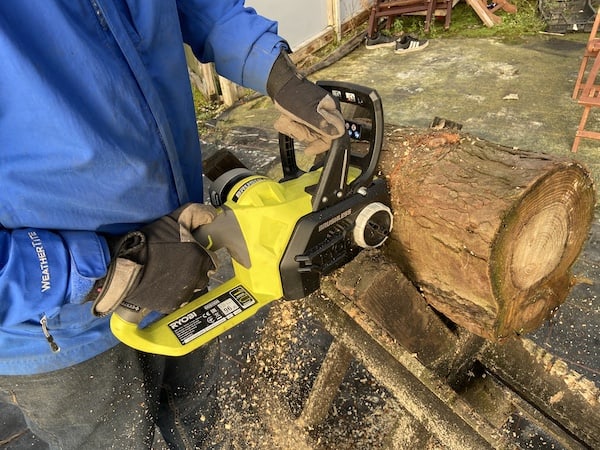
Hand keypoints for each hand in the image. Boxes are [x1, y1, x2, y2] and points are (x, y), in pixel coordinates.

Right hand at [91, 203, 216, 321]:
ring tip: (169, 272)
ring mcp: (185, 293)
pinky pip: (180, 299)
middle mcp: (196, 277)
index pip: (212, 260)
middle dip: (194, 268)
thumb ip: (196, 215)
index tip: (190, 253)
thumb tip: (212, 215)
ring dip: (185, 281)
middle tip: (177, 261)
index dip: (200, 255)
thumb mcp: (173, 220)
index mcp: (200, 257)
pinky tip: (163, 282)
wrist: (124, 265)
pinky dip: (174, 293)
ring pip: (192, 287)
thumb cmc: (148, 242)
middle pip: (203, 274)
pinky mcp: (172, 305)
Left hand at [267, 51, 345, 154]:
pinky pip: (303, 128)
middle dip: (303, 133)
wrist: (279, 83)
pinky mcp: (308, 115)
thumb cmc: (291, 94)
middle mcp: (327, 112)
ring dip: (296, 129)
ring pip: (309, 133)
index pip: (333, 135)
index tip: (308, 150)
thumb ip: (322, 123)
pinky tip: (288, 119)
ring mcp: (317, 114)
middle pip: (319, 136)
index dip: (320, 145)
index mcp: (331, 109)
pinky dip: (294, 126)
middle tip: (293, 124)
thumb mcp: (306, 112)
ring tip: (289, 119)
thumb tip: (337, 133)